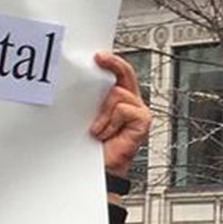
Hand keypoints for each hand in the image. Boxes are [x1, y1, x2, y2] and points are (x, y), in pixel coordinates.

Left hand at [90, 53, 149, 180]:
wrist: (100, 168)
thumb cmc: (93, 144)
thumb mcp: (89, 115)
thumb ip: (91, 99)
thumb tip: (79, 83)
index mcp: (118, 97)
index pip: (119, 72)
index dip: (111, 62)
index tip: (98, 56)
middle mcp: (130, 101)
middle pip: (124, 73)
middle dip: (111, 65)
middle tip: (98, 60)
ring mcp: (138, 110)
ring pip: (118, 94)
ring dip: (103, 112)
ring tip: (98, 128)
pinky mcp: (143, 120)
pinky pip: (123, 109)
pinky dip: (111, 121)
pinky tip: (106, 133)